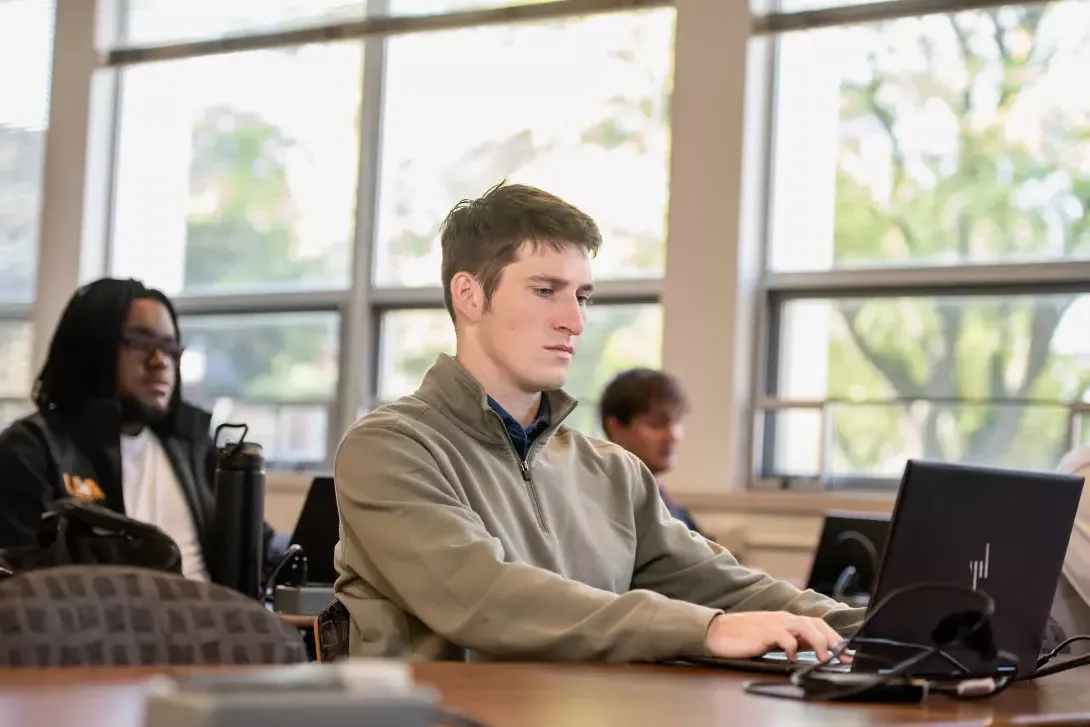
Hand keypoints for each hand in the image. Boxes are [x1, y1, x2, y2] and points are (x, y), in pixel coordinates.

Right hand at [705, 611, 849, 663]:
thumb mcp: (772, 638)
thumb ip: (790, 640)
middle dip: (832, 639)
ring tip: (825, 658)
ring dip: (818, 642)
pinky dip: (792, 647)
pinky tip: (793, 657)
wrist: (718, 632)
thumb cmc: (743, 637)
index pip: (816, 623)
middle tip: (843, 655)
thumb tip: (811, 650)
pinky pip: (783, 637)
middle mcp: (783, 619)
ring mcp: (774, 623)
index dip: (833, 636)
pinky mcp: (763, 632)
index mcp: (786, 620)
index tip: (846, 652)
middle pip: (814, 622)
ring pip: (804, 626)